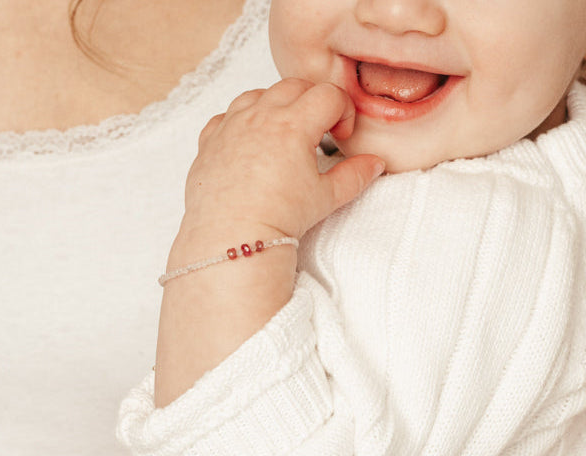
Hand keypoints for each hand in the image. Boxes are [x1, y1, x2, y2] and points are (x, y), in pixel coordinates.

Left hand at [178, 78, 384, 245]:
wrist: (233, 239)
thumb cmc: (279, 219)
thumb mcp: (324, 198)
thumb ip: (354, 176)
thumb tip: (375, 163)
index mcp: (293, 124)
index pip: (328, 95)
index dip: (343, 111)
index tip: (341, 137)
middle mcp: (261, 115)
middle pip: (294, 87)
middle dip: (311, 102)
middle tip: (317, 132)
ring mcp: (232, 125)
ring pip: (258, 94)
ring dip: (276, 105)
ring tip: (284, 135)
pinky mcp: (210, 141)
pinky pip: (226, 116)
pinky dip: (242, 121)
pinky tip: (251, 143)